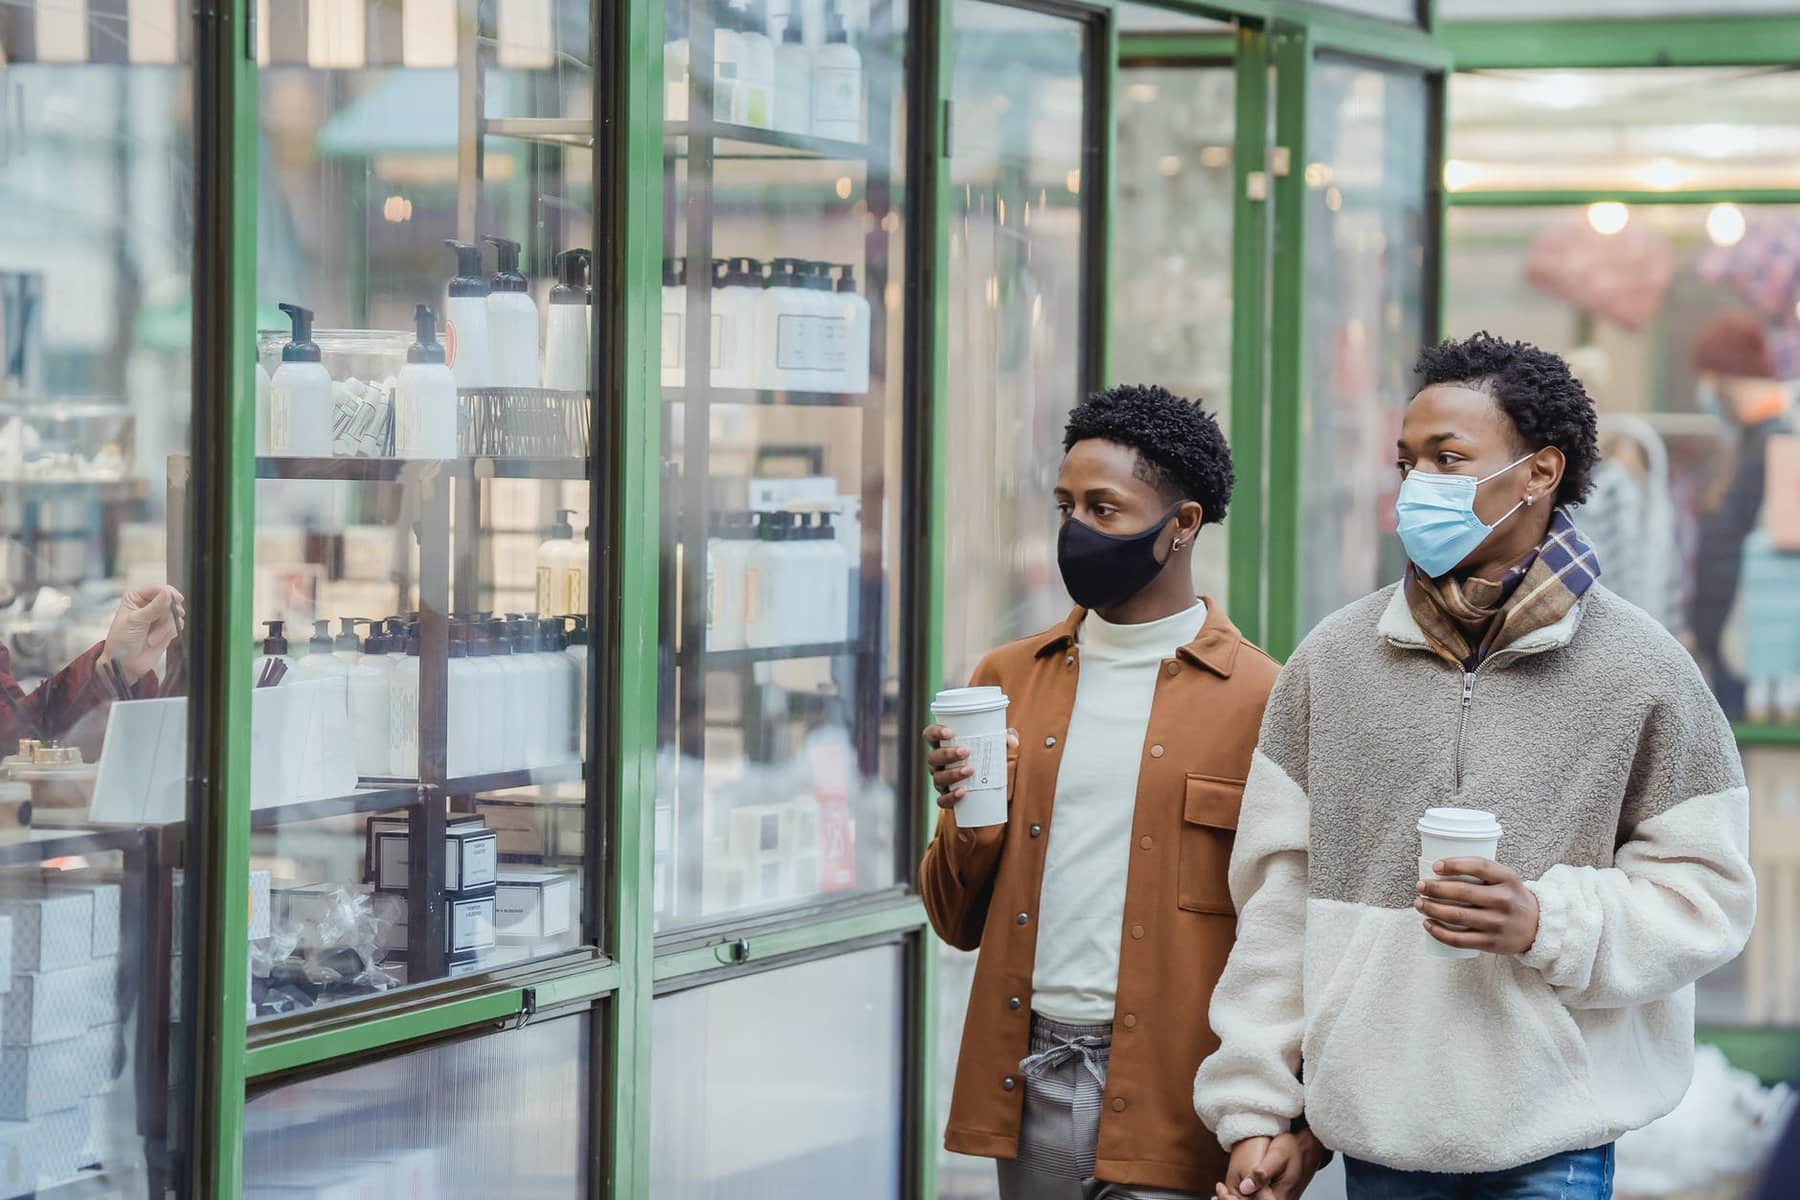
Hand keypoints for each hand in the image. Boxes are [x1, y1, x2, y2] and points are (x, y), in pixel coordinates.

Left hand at [101, 585, 184, 684]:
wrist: (126, 663)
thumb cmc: (122, 641)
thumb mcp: (136, 621)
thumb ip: (154, 608)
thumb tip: (168, 593)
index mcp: (136, 598)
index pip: (157, 589)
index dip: (168, 593)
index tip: (177, 600)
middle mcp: (148, 605)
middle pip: (169, 601)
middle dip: (166, 616)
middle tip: (160, 623)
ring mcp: (158, 616)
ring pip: (175, 614)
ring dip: (165, 628)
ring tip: (152, 638)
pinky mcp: (166, 628)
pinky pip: (177, 625)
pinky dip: (169, 633)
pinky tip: (157, 640)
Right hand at [923, 723, 1018, 809]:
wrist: (989, 788)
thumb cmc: (987, 758)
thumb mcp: (996, 746)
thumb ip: (1005, 739)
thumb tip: (1012, 741)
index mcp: (943, 746)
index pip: (930, 735)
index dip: (935, 732)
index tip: (949, 732)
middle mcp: (937, 763)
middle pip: (933, 757)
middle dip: (948, 754)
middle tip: (966, 751)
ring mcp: (941, 781)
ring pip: (938, 778)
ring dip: (952, 773)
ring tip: (970, 770)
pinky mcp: (947, 798)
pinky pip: (942, 800)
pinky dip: (951, 797)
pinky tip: (963, 792)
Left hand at [1215, 1132, 1326, 1198]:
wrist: (1307, 1146)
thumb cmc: (1292, 1148)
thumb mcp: (1277, 1155)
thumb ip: (1263, 1172)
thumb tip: (1245, 1187)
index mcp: (1280, 1196)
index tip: (1223, 1193)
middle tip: (1217, 1194)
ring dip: (1236, 1199)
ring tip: (1219, 1194)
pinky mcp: (1275, 1196)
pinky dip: (1242, 1198)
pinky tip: (1228, 1192)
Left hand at [1415, 857, 1539, 955]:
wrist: (1538, 927)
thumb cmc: (1511, 897)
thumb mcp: (1505, 879)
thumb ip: (1480, 872)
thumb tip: (1437, 869)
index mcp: (1508, 879)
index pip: (1479, 866)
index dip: (1454, 864)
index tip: (1435, 866)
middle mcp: (1504, 900)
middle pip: (1463, 892)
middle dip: (1435, 888)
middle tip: (1420, 886)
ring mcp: (1498, 923)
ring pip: (1457, 916)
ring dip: (1432, 909)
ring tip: (1419, 903)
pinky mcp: (1491, 943)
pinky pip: (1459, 939)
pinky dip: (1439, 932)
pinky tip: (1428, 924)